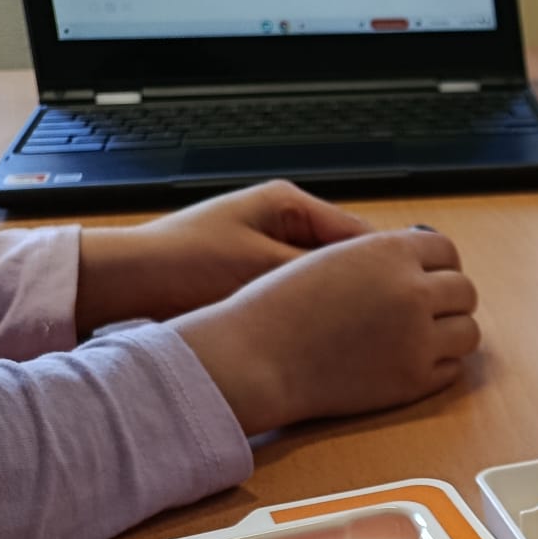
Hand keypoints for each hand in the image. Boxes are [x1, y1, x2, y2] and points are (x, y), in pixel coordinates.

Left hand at [76, 180, 370, 330]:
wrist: (127, 280)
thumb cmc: (186, 263)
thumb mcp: (263, 266)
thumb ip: (320, 273)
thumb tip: (374, 280)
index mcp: (289, 204)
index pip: (360, 234)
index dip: (388, 266)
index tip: (410, 295)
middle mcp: (282, 220)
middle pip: (346, 256)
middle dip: (367, 285)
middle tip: (393, 317)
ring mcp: (268, 246)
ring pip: (325, 277)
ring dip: (340, 301)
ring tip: (363, 328)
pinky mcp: (254, 274)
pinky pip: (300, 293)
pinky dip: (314, 311)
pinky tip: (326, 334)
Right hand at [171, 229, 478, 435]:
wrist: (257, 358)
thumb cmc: (279, 307)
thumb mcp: (330, 258)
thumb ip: (378, 256)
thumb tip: (418, 255)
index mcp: (389, 252)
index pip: (446, 250)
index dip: (438, 264)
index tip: (429, 277)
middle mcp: (411, 292)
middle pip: (464, 291)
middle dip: (449, 299)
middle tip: (427, 311)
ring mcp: (417, 339)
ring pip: (468, 332)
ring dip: (451, 333)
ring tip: (424, 337)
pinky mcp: (413, 380)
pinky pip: (451, 370)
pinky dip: (437, 365)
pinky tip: (408, 361)